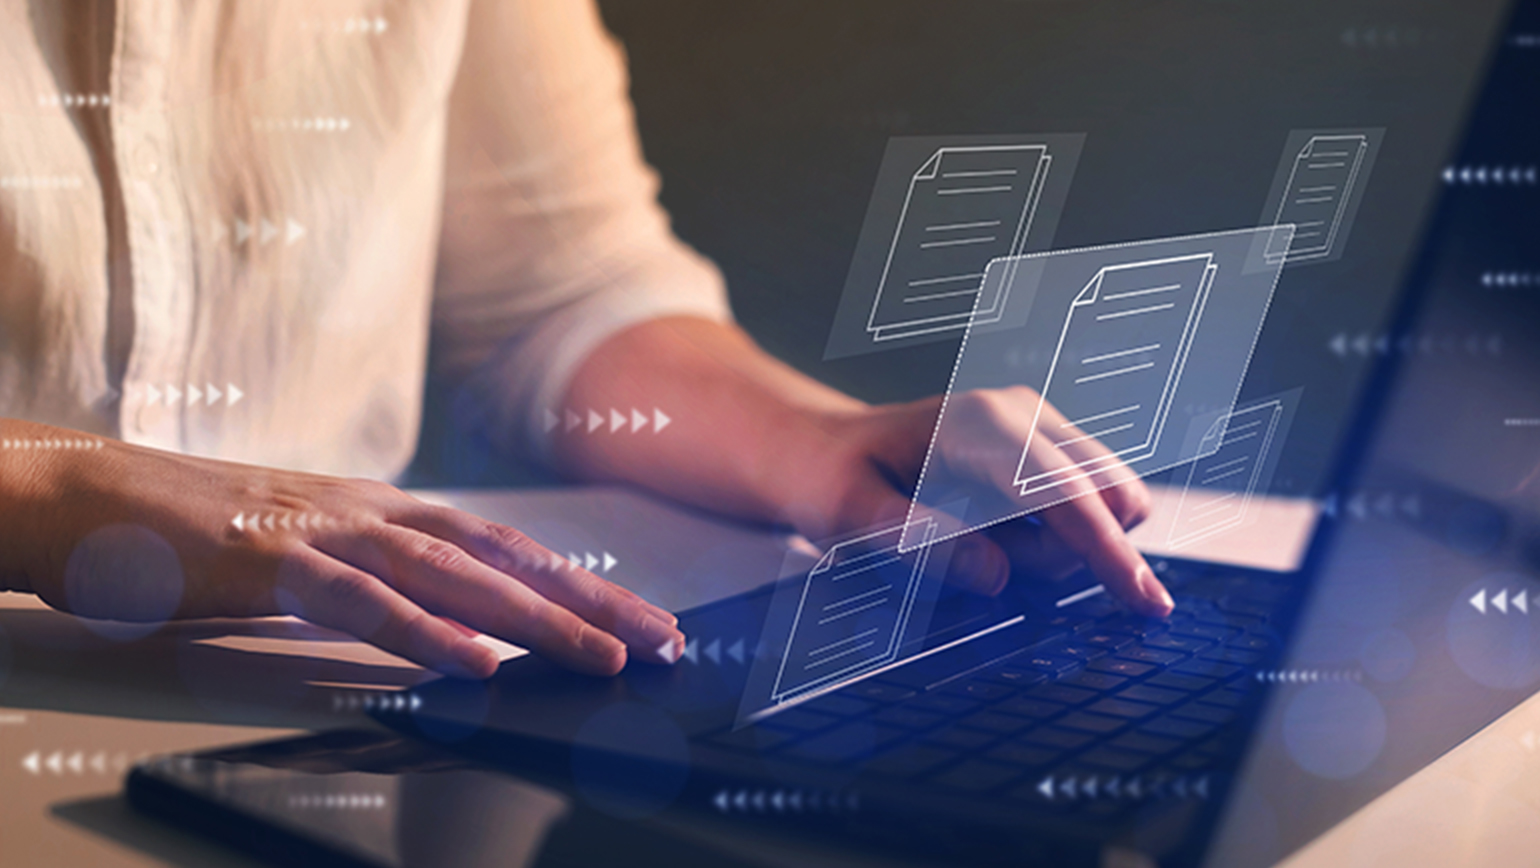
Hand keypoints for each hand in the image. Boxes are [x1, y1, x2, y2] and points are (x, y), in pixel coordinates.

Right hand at [1, 423, 684, 677]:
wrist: (83, 493)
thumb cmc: (192, 530)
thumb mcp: (305, 552)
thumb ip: (373, 578)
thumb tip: (443, 619)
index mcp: (381, 510)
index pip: (500, 547)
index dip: (575, 581)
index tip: (637, 617)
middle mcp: (368, 511)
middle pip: (501, 555)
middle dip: (589, 598)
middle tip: (659, 639)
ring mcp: (321, 530)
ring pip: (450, 573)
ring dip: (532, 616)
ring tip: (598, 654)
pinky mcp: (267, 559)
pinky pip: (360, 600)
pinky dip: (421, 631)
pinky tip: (474, 661)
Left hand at [782, 387, 1172, 616]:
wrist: (822, 447)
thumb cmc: (831, 478)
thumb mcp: (850, 516)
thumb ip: (920, 543)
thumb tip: (996, 575)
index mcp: (979, 425)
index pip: (1067, 493)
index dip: (1108, 552)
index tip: (1146, 603)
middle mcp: (1022, 412)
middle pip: (1103, 501)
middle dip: (1060, 555)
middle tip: (980, 559)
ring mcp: (1039, 425)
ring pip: (1103, 507)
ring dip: (1051, 548)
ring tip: (975, 540)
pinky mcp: (1044, 446)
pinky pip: (1085, 506)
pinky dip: (1050, 537)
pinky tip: (994, 531)